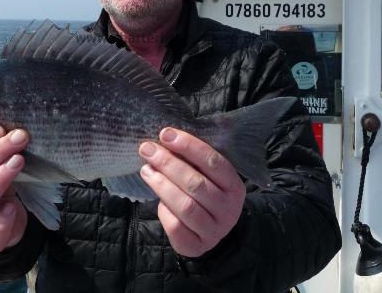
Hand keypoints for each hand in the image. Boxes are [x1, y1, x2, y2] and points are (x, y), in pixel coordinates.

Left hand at [138, 128, 245, 256]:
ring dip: (162, 185)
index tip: (165, 134)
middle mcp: (229, 209)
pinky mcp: (197, 246)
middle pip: (196, 184)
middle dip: (168, 163)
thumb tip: (165, 138)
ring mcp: (215, 231)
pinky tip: (157, 199)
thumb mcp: (207, 175)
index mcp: (234, 186)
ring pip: (185, 206)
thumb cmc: (205, 192)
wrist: (209, 229)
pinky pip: (176, 227)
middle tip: (147, 149)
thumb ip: (193, 160)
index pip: (213, 162)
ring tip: (146, 170)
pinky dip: (164, 211)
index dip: (188, 146)